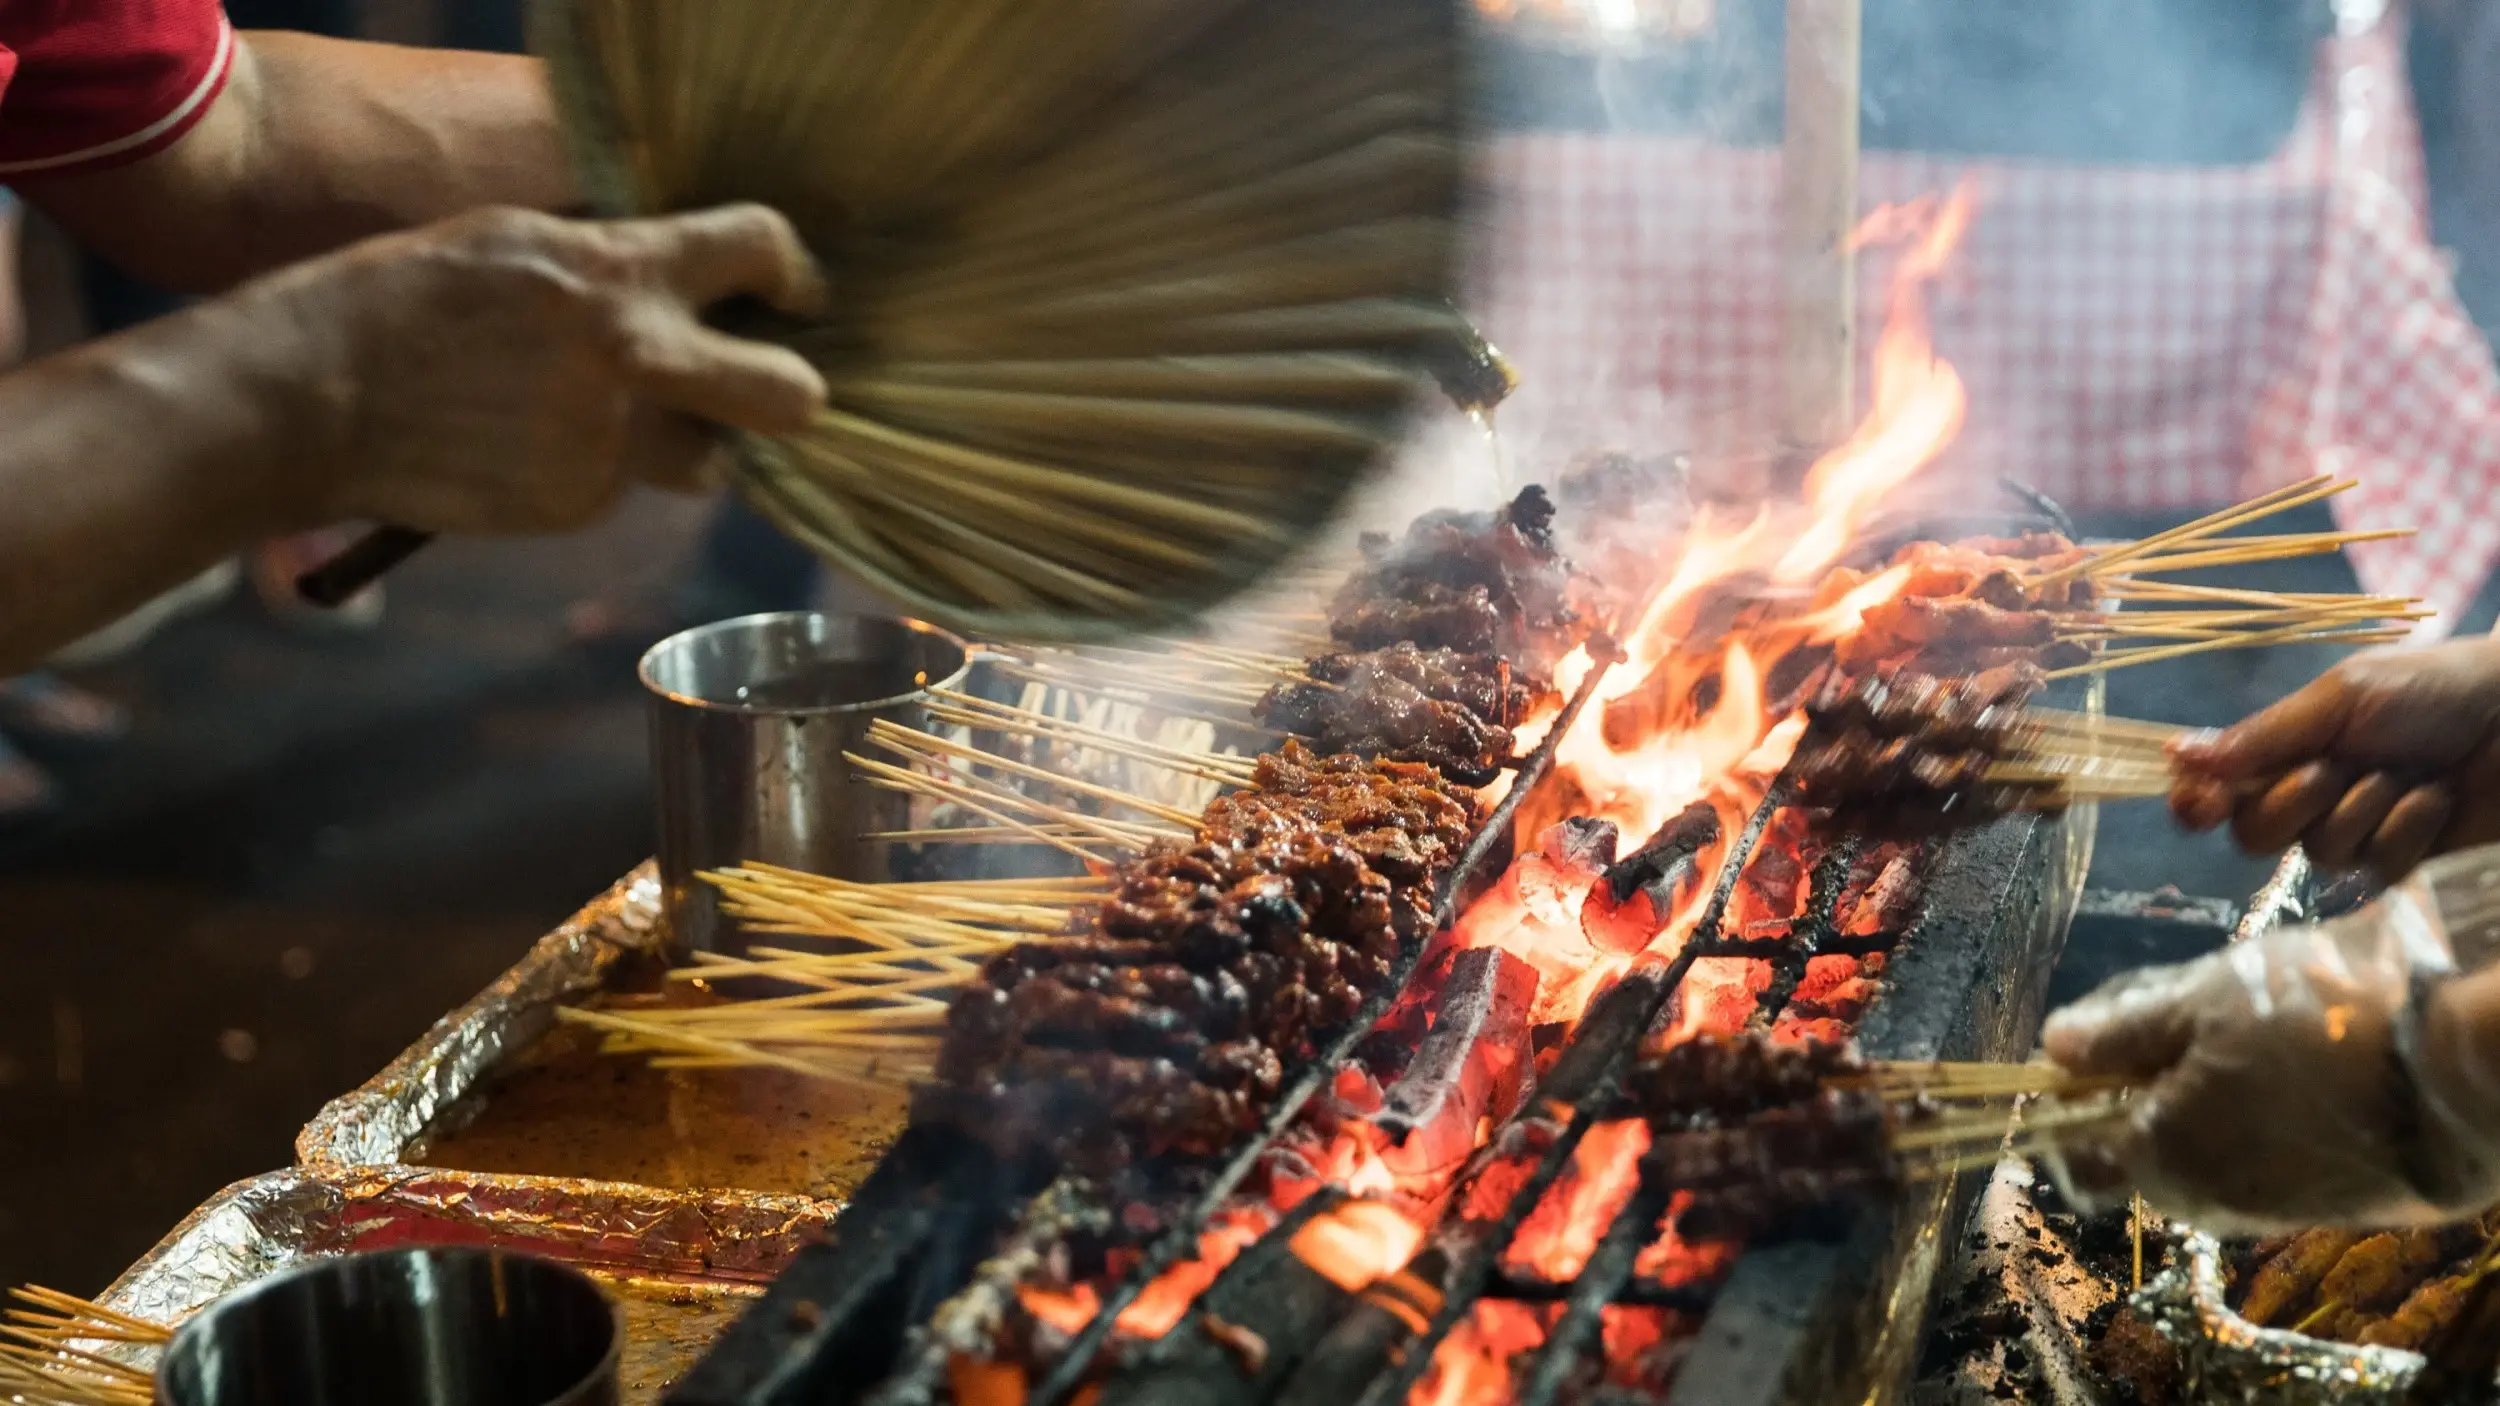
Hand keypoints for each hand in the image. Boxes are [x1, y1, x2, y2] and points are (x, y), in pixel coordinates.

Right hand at [246, 202, 827, 533]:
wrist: (316, 394)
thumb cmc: (406, 299)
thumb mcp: (519, 241)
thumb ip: (615, 262)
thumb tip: (685, 278)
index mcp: (621, 275)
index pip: (761, 249)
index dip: (792, 270)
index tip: (790, 292)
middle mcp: (636, 362)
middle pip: (791, 398)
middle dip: (791, 395)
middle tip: (760, 387)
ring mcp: (612, 445)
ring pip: (708, 461)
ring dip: (686, 445)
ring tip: (615, 417)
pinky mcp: (578, 505)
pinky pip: (625, 489)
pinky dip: (597, 471)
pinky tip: (531, 444)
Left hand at [2041, 885, 2499, 1234]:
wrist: (2460, 1065)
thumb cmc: (2313, 1019)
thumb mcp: (2201, 1002)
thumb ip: (2121, 1034)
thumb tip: (2052, 1049)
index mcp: (2161, 1159)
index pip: (2079, 1161)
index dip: (2065, 1110)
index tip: (2081, 1056)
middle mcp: (2213, 1204)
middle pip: (2147, 1156)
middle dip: (2144, 1098)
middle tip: (2177, 1022)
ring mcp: (2279, 1212)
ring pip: (2213, 1161)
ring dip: (2208, 1109)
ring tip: (2245, 1036)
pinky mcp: (2340, 1207)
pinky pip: (2273, 1168)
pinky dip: (2265, 1125)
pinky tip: (2296, 1070)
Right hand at [2167, 640, 2499, 882]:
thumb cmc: (2430, 690)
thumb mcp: (2342, 698)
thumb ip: (2263, 736)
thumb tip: (2177, 754)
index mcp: (2282, 749)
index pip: (2213, 788)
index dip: (2195, 802)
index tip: (2200, 805)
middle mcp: (2306, 793)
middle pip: (2253, 834)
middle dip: (2292, 803)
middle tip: (2333, 768)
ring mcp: (2353, 828)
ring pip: (2318, 852)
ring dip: (2363, 809)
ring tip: (2406, 774)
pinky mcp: (2399, 859)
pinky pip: (2375, 867)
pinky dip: (2406, 829)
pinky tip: (2435, 799)